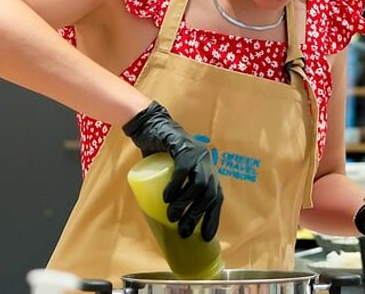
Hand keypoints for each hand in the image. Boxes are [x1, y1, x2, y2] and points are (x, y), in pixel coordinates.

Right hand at [123, 101, 222, 240]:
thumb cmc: (158, 153)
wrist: (148, 126)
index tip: (206, 238)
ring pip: (199, 184)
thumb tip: (170, 219)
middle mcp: (206, 161)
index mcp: (207, 169)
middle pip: (209, 193)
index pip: (216, 197)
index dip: (213, 217)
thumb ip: (175, 189)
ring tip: (172, 216)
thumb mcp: (170, 173)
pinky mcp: (183, 146)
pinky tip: (167, 198)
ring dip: (186, 204)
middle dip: (197, 216)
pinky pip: (184, 169)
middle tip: (183, 232)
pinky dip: (176, 185)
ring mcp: (196, 152)